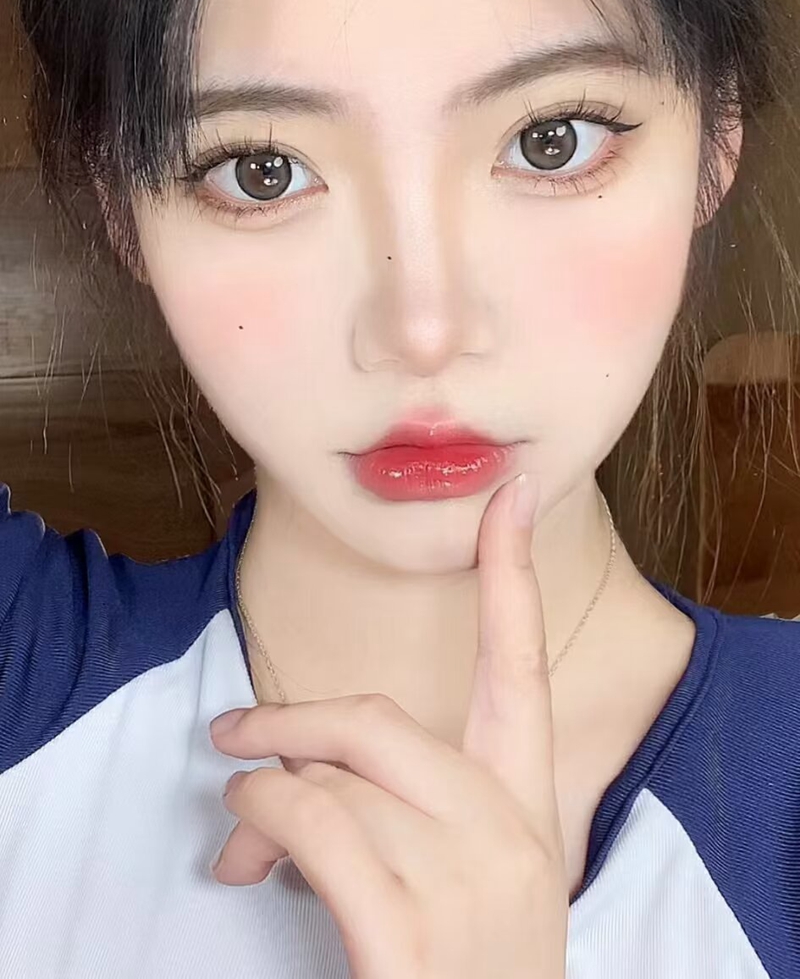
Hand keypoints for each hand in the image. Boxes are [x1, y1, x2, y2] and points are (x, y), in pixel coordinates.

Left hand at [209, 473, 568, 977]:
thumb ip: (389, 808)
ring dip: (266, 799)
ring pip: (333, 779)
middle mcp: (508, 833)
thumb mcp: (451, 878)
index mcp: (524, 809)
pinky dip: (264, 826)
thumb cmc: (463, 969)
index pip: (520, 667)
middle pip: (378, 721)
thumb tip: (285, 781)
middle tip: (236, 735)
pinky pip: (315, 827)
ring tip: (243, 840)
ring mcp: (468, 884)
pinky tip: (249, 856)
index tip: (505, 499)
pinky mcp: (413, 938)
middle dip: (292, 720)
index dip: (512, 575)